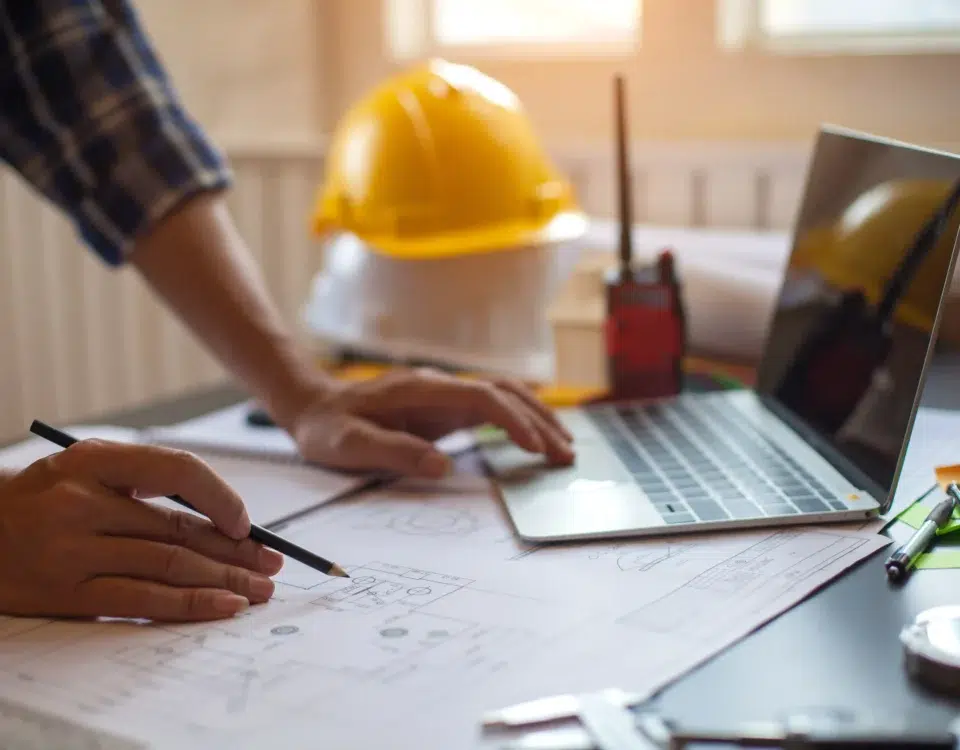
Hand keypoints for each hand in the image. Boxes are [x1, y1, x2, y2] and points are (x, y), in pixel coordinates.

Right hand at [0, 440, 283, 621]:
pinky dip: (189, 605)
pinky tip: (223, 606)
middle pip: (180, 528)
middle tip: (273, 564)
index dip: (221, 498)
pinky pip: (142, 600)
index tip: (246, 524)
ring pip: (169, 564)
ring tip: (258, 590)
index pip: (176, 471)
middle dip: (235, 550)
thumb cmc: (42, 500)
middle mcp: (83, 502)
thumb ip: (144, 484)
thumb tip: (222, 519)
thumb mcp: (85, 470)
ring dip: (224, 580)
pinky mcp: (67, 593)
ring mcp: (73, 550)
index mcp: (94, 461)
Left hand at [287, 367, 575, 477]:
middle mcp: (438, 384)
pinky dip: (520, 420)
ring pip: (503, 396)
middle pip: (502, 392)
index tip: (534, 447)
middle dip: (539, 421)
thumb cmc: (328, 427)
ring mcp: (444, 393)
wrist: (314, 406)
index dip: (512, 419)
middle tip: (566, 455)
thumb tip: (442, 465)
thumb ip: (394, 451)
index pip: (480, 396)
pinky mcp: (445, 406)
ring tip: (564, 447)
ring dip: (536, 418)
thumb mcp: (349, 445)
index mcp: (419, 388)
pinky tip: (537, 438)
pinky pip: (491, 408)